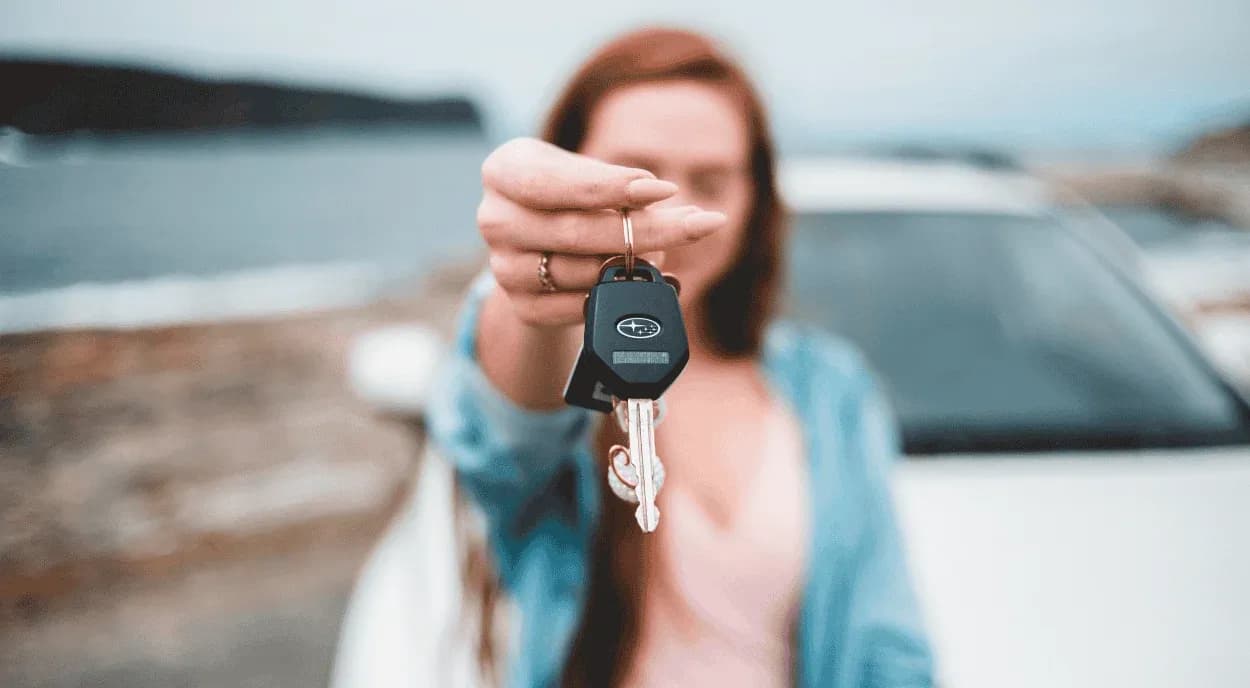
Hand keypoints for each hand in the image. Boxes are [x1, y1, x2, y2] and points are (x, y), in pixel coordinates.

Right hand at [477, 137, 726, 326]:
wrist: (538, 240)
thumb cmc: (570, 192)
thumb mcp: (586, 173)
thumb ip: (616, 185)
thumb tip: (663, 205)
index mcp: (503, 171)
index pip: (554, 183)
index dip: (611, 188)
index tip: (666, 190)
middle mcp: (494, 219)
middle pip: (575, 231)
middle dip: (645, 230)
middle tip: (697, 225)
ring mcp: (503, 267)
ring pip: (581, 272)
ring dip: (633, 266)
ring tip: (665, 252)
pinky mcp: (520, 305)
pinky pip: (576, 307)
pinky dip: (612, 296)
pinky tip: (636, 284)